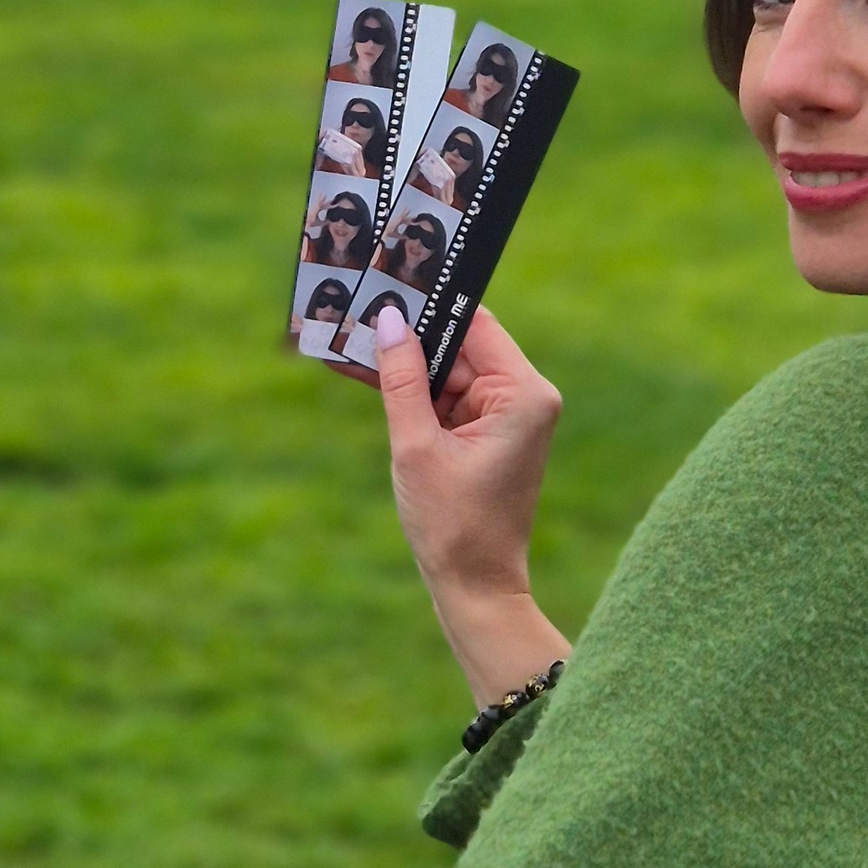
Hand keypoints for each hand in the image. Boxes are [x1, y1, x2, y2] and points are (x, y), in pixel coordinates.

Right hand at [372, 301, 570, 701]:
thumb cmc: (452, 524)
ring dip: (400, 362)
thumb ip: (400, 379)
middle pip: (457, 344)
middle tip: (356, 303)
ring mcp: (503, 416)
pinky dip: (408, 390)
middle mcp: (522, 397)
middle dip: (407, 333)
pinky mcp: (483, 434)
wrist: (474, 590)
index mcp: (523, 394)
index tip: (390, 277)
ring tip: (345, 336)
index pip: (475, 324)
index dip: (431, 302)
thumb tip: (388, 319)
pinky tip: (360, 370)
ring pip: (444, 370)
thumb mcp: (416, 446)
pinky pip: (442, 397)